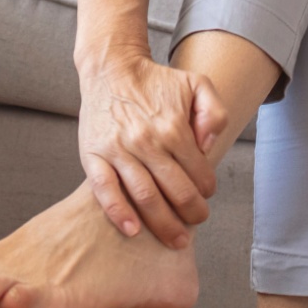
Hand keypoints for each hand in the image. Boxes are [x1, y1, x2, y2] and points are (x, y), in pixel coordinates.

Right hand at [77, 51, 227, 247]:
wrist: (111, 68)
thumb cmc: (156, 80)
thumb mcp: (196, 83)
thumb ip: (213, 111)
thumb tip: (208, 146)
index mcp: (173, 126)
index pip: (198, 171)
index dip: (206, 188)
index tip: (206, 195)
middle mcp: (147, 140)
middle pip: (175, 190)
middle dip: (191, 213)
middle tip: (197, 222)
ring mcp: (118, 150)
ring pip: (145, 196)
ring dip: (163, 223)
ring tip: (175, 238)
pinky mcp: (94, 155)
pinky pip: (105, 190)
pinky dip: (118, 213)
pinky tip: (132, 230)